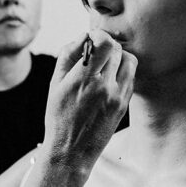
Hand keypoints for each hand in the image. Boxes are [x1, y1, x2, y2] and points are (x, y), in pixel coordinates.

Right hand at [41, 30, 135, 167]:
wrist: (71, 151)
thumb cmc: (58, 117)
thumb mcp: (54, 84)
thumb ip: (68, 56)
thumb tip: (83, 36)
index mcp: (84, 79)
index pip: (104, 43)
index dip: (99, 35)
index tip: (92, 38)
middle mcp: (104, 86)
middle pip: (117, 49)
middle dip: (106, 45)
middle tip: (95, 52)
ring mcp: (117, 96)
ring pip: (129, 60)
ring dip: (117, 57)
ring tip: (104, 64)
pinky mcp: (124, 104)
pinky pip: (130, 77)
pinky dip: (121, 72)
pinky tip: (108, 79)